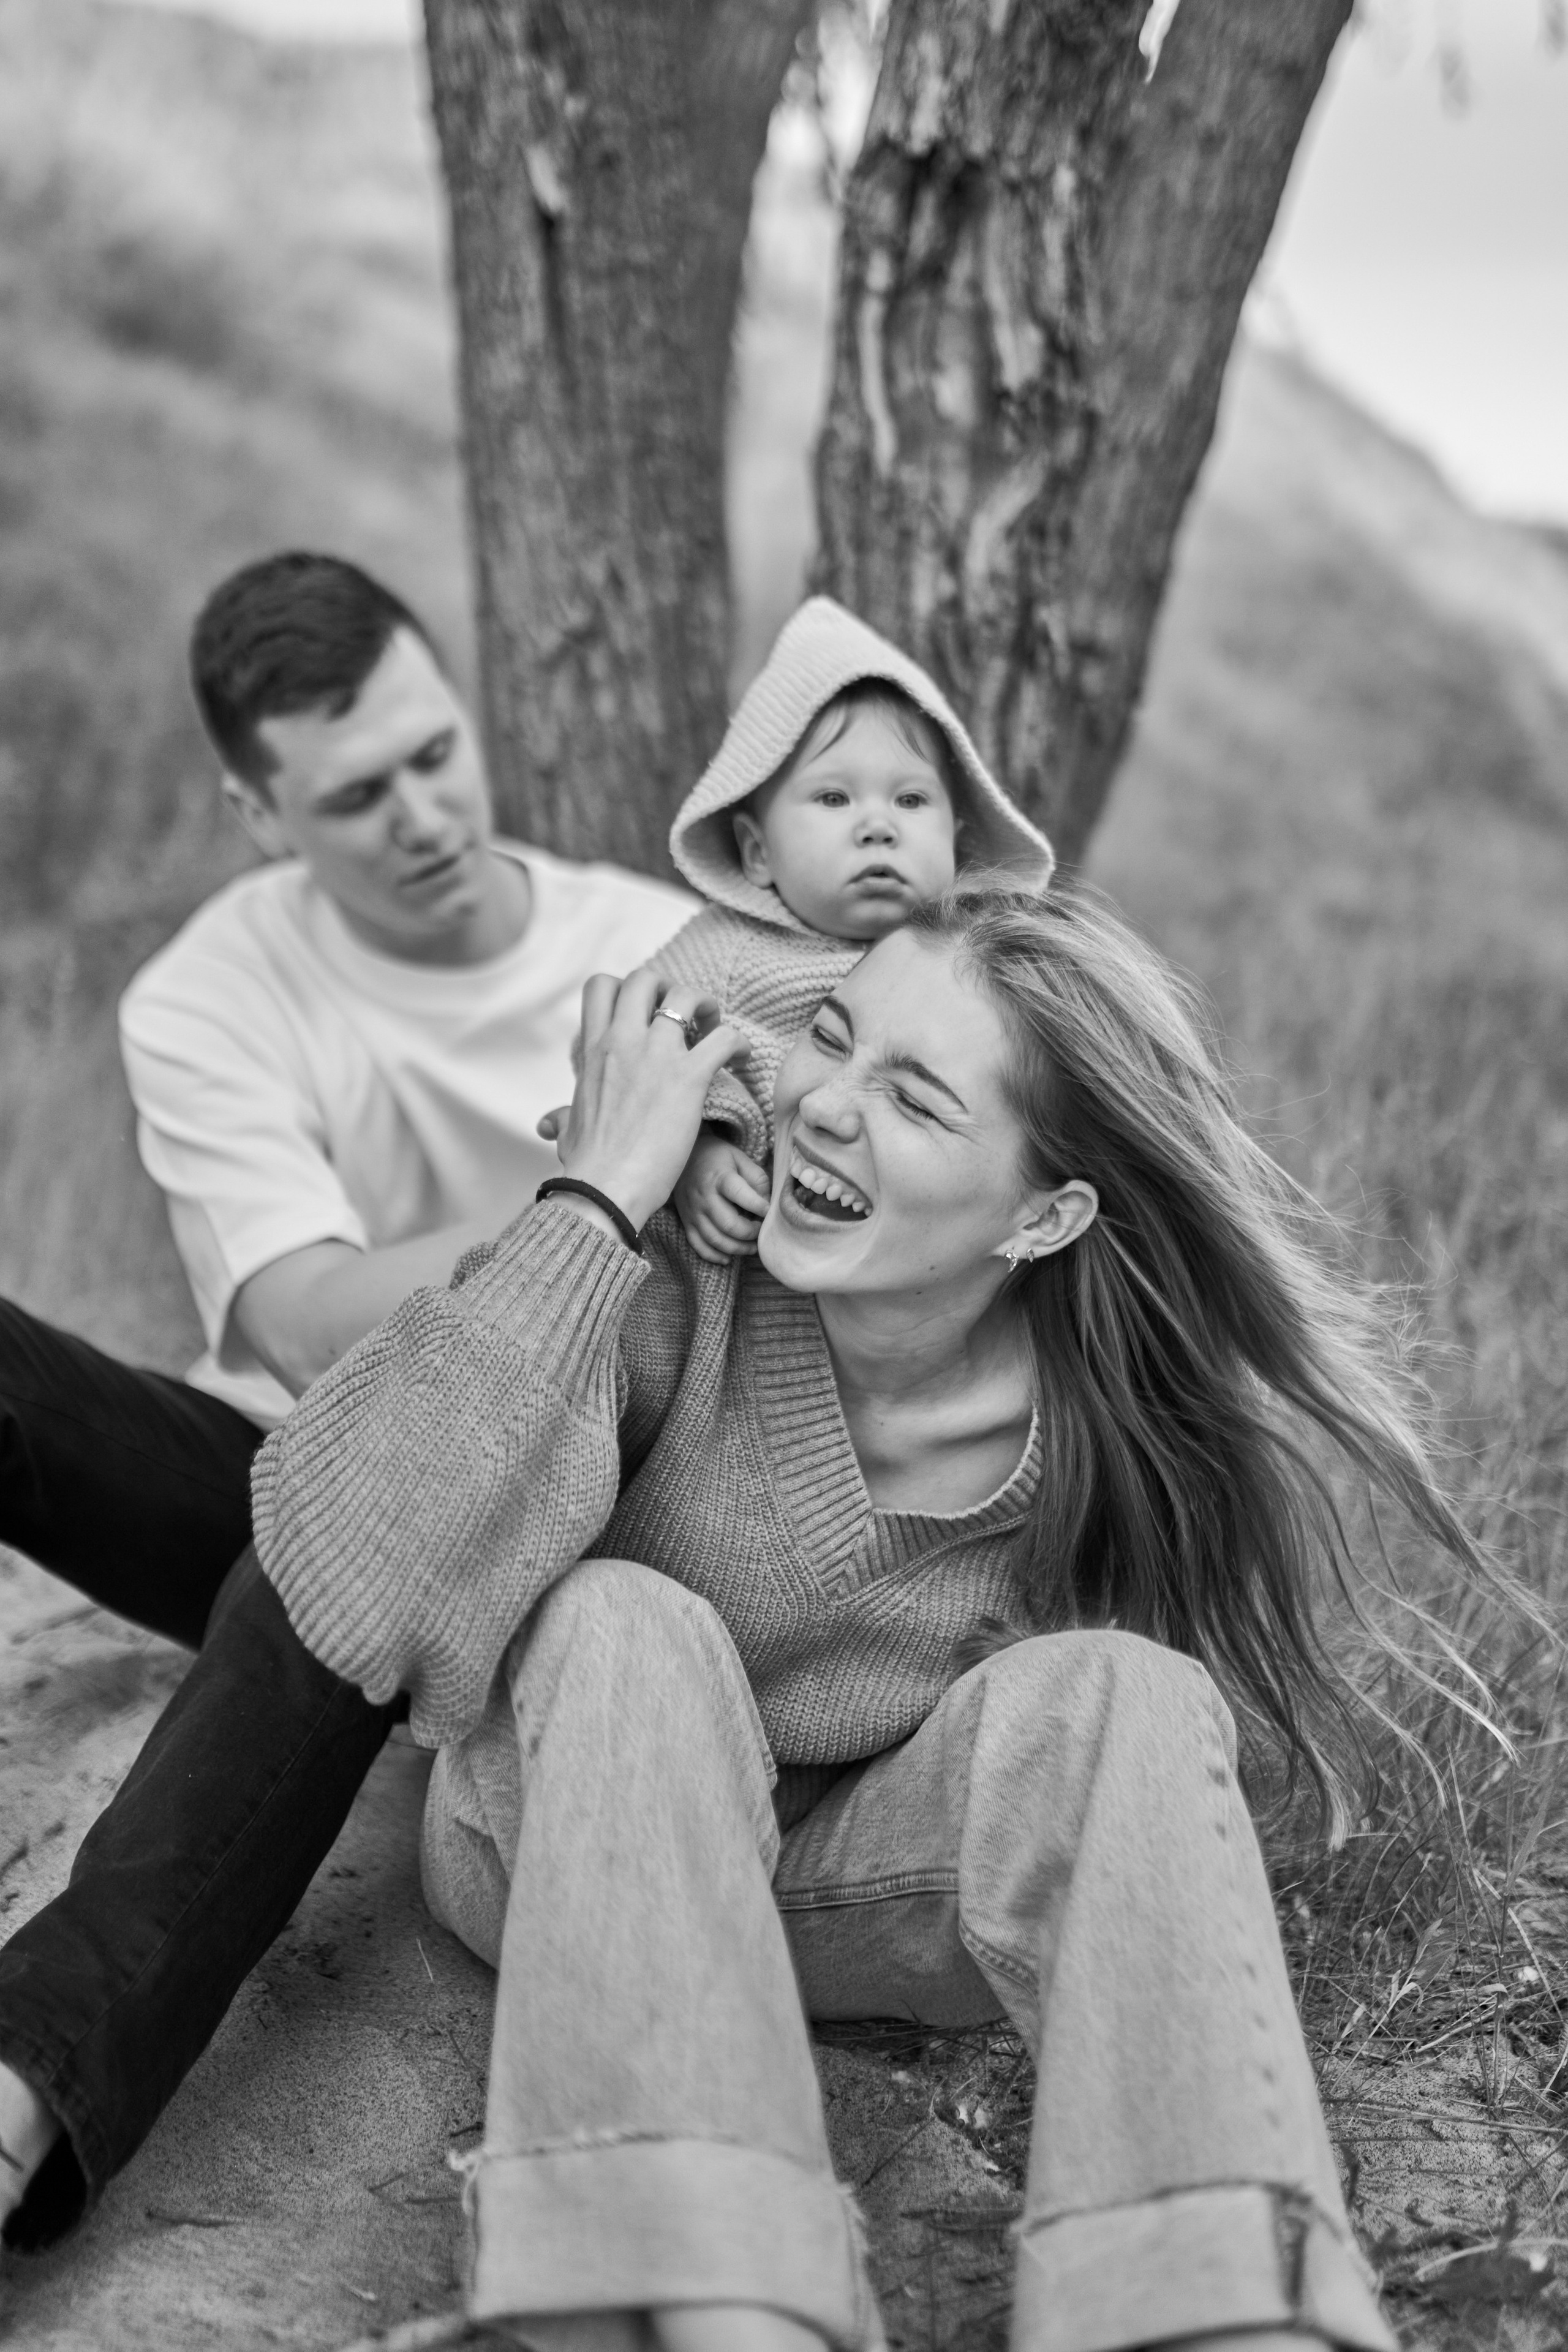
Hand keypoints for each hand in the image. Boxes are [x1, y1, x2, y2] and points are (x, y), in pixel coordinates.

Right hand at [539, 970, 746, 1233]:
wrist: (604, 1189)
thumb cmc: (586, 1166)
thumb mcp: (569, 1130)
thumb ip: (562, 1118)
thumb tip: (547, 1125)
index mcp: (594, 1050)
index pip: (601, 987)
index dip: (626, 990)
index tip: (644, 1014)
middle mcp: (623, 1042)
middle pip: (644, 979)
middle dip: (668, 987)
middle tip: (683, 1016)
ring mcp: (656, 1056)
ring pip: (686, 996)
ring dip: (705, 1005)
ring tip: (712, 1028)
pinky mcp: (688, 1078)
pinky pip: (725, 1038)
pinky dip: (738, 1042)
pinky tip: (740, 1058)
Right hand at [674, 1131, 770, 1263]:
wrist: (681, 1156)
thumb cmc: (716, 1157)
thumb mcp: (739, 1158)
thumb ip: (757, 1179)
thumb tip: (767, 1204)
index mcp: (720, 1178)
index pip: (741, 1195)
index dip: (759, 1206)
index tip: (769, 1211)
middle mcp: (704, 1197)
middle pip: (728, 1225)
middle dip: (750, 1233)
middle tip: (761, 1231)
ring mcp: (693, 1211)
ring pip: (715, 1239)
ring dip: (737, 1248)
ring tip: (752, 1247)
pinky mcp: (686, 1221)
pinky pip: (698, 1244)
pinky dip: (713, 1255)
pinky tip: (727, 1257)